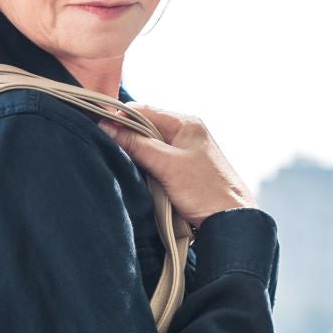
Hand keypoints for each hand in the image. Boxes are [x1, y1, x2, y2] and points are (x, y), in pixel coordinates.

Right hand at [94, 103, 255, 229]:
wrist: (231, 221)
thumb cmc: (206, 191)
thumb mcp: (167, 165)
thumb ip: (137, 145)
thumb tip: (107, 127)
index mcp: (185, 123)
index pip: (143, 110)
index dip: (120, 119)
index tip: (100, 131)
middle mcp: (184, 133)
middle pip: (143, 127)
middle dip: (126, 138)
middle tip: (108, 151)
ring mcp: (183, 152)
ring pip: (147, 146)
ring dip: (134, 155)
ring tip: (121, 164)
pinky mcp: (180, 170)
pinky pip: (154, 162)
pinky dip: (143, 167)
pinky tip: (137, 176)